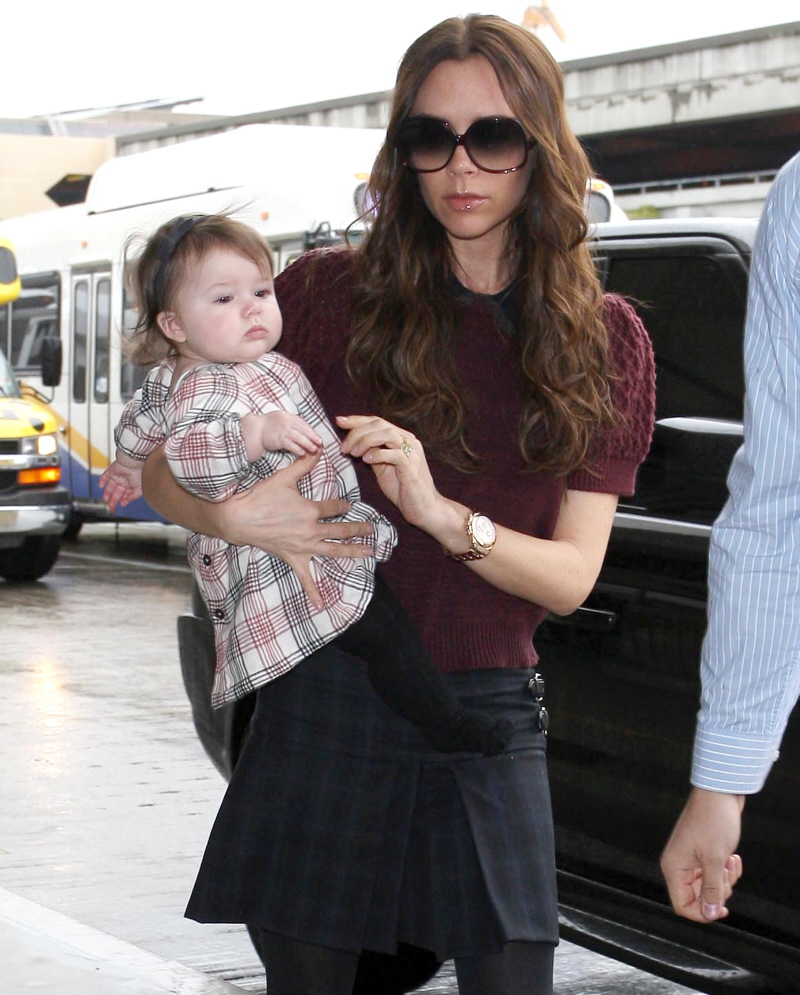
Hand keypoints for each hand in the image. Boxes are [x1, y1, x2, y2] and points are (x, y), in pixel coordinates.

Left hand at [99, 461, 142, 512]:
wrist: (135, 461)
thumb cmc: (141, 472)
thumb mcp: (140, 488)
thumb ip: (134, 496)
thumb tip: (128, 500)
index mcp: (132, 485)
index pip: (126, 495)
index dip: (124, 500)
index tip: (122, 504)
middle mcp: (125, 481)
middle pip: (117, 492)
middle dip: (114, 500)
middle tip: (111, 507)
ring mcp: (118, 476)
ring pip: (111, 486)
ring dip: (107, 493)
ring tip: (105, 499)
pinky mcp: (112, 470)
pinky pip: (105, 476)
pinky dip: (102, 481)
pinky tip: (100, 486)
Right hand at [214, 449, 372, 606]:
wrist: (239, 519)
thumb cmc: (260, 497)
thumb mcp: (284, 478)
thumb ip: (304, 464)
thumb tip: (319, 449)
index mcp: (311, 510)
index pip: (336, 508)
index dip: (344, 505)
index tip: (350, 505)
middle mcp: (311, 530)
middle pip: (342, 530)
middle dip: (360, 529)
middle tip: (373, 529)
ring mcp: (303, 547)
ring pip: (334, 551)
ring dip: (354, 552)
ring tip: (370, 553)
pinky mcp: (293, 559)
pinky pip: (305, 578)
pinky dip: (313, 592)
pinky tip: (322, 605)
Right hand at [260, 411, 322, 456]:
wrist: (254, 430)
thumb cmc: (267, 426)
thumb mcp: (280, 419)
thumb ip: (291, 423)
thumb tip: (303, 430)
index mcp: (287, 416)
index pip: (303, 423)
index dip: (311, 431)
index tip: (317, 437)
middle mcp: (286, 422)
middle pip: (303, 429)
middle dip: (312, 437)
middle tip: (320, 443)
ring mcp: (282, 430)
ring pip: (298, 437)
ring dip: (307, 443)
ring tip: (314, 449)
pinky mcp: (278, 439)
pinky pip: (290, 444)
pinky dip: (297, 448)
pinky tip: (302, 452)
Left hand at [337, 415, 445, 531]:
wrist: (425, 509)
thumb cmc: (403, 489)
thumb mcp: (383, 468)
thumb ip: (372, 453)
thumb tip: (354, 443)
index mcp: (402, 439)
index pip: (377, 421)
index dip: (357, 420)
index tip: (339, 421)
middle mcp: (409, 441)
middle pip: (380, 424)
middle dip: (357, 432)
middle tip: (344, 448)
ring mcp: (412, 454)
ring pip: (387, 435)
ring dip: (366, 441)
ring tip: (354, 454)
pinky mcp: (412, 469)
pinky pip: (395, 454)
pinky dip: (378, 454)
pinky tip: (366, 461)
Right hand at [660, 787, 744, 922]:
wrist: (720, 793)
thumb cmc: (714, 821)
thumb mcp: (716, 860)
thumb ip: (712, 889)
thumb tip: (709, 913)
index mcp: (674, 868)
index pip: (682, 906)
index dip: (702, 913)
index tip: (722, 908)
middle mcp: (678, 865)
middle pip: (697, 897)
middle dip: (718, 892)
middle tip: (726, 874)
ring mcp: (690, 859)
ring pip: (708, 886)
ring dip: (725, 880)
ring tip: (730, 862)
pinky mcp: (701, 854)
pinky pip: (714, 874)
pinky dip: (726, 871)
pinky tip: (733, 858)